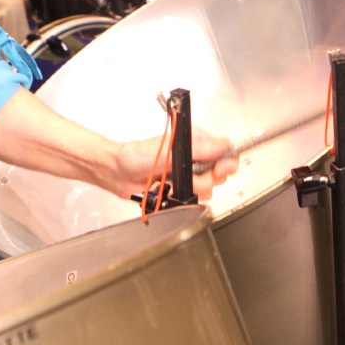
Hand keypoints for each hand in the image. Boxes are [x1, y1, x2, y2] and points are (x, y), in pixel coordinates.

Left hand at [110, 126, 237, 200]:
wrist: (117, 173)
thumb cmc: (136, 155)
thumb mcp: (169, 148)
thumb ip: (198, 148)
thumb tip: (222, 145)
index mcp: (195, 143)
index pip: (224, 153)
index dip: (226, 163)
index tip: (219, 169)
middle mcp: (194, 160)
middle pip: (218, 175)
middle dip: (206, 179)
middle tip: (189, 176)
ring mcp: (187, 177)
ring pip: (207, 190)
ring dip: (191, 189)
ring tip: (173, 183)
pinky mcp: (180, 191)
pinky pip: (192, 200)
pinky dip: (181, 199)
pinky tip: (169, 192)